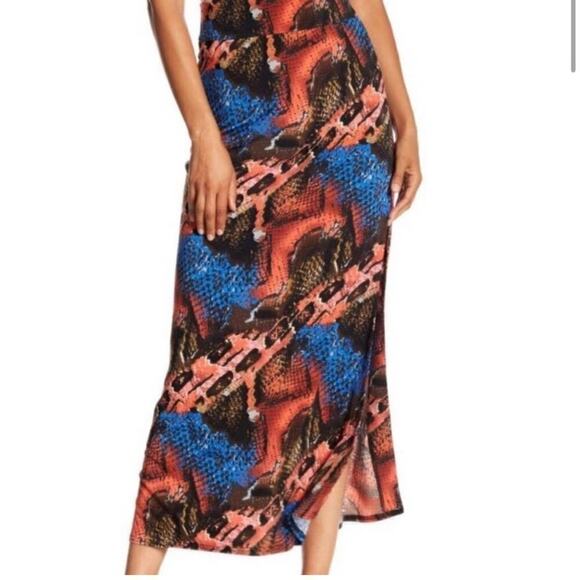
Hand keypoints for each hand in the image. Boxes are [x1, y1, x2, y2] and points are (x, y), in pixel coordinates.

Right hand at [187, 124, 236, 239]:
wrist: (205, 144)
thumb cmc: (220, 158)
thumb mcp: (232, 174)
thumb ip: (232, 192)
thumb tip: (232, 208)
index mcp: (221, 186)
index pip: (221, 209)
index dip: (221, 222)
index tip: (221, 231)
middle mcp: (209, 188)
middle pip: (209, 212)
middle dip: (210, 226)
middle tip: (211, 237)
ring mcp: (198, 186)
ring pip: (198, 208)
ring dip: (199, 222)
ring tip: (201, 232)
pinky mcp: (190, 183)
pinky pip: (190, 201)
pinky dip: (190, 211)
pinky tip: (191, 219)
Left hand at [388, 129, 421, 224]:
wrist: (407, 134)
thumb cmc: (405, 146)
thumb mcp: (400, 162)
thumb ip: (397, 177)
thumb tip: (394, 192)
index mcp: (416, 179)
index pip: (407, 199)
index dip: (398, 210)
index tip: (390, 218)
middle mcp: (414, 181)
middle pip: (407, 201)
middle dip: (398, 211)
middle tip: (388, 221)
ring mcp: (409, 179)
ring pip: (404, 197)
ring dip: (396, 206)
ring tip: (387, 215)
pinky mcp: (404, 176)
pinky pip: (400, 191)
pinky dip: (395, 198)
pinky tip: (387, 202)